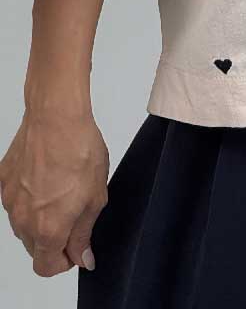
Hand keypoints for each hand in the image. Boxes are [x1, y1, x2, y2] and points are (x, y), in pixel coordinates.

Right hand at [0, 107, 108, 276]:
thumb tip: (82, 257)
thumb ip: (85, 232)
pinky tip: (46, 179)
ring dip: (40, 220)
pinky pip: (15, 202)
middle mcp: (23, 220)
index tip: (77, 247)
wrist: (56, 117)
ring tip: (62, 192)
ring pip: (23, 226)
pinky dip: (29, 199)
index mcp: (48, 229)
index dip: (65, 261)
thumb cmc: (79, 149)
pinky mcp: (3, 182)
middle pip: (34, 249)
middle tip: (74, 214)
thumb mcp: (96, 196)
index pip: (47, 268)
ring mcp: (9, 201)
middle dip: (54, 240)